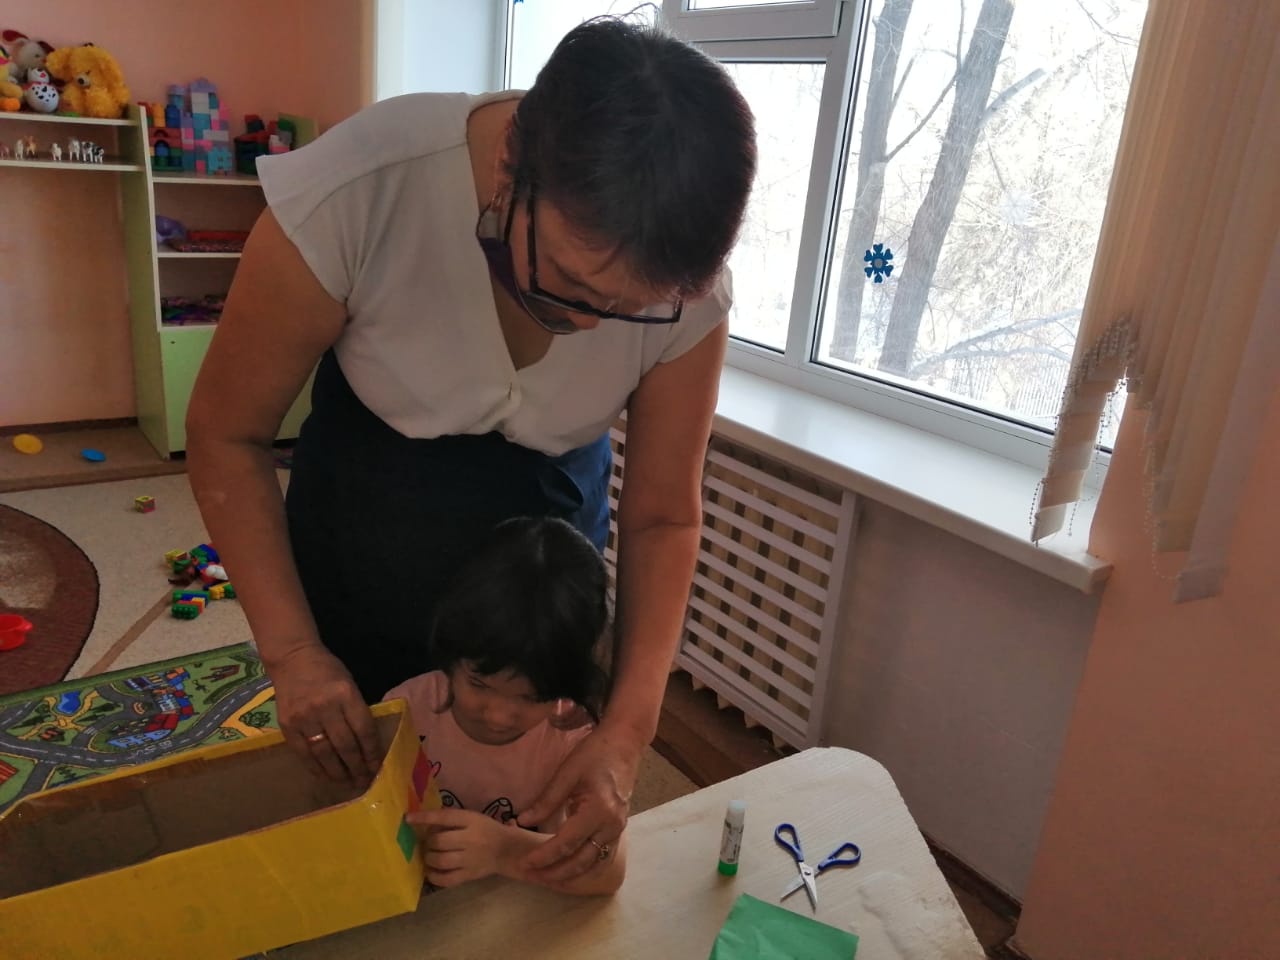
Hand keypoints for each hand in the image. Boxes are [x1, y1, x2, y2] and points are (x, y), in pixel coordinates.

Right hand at [269, 643, 379, 786]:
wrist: (292, 659)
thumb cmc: (327, 670)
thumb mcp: (349, 684)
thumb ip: (356, 711)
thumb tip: (367, 744)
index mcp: (345, 694)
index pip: (363, 729)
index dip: (371, 751)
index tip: (377, 767)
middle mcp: (324, 707)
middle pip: (345, 745)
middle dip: (357, 767)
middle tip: (364, 782)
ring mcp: (303, 717)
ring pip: (324, 753)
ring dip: (338, 772)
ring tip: (348, 783)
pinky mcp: (287, 726)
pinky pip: (303, 753)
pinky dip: (316, 768)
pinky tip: (325, 776)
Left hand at [409, 808, 514, 886]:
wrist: (507, 850)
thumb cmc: (485, 830)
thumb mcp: (471, 818)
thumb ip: (450, 819)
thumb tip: (423, 823)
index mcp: (471, 820)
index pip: (444, 817)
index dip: (424, 818)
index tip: (407, 819)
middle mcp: (470, 839)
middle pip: (439, 841)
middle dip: (428, 842)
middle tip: (427, 843)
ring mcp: (469, 860)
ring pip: (440, 861)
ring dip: (429, 858)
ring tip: (429, 856)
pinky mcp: (468, 876)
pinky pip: (446, 879)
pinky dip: (433, 876)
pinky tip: (431, 871)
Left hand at [517, 724, 642, 881]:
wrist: (624, 744)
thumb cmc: (595, 753)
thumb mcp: (566, 773)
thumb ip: (545, 801)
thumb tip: (522, 822)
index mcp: (598, 811)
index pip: (566, 843)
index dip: (544, 856)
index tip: (524, 863)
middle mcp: (611, 826)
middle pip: (581, 861)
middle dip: (554, 873)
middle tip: (530, 876)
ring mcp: (618, 830)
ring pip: (594, 865)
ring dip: (570, 877)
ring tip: (547, 880)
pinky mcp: (618, 829)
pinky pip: (603, 858)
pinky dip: (586, 869)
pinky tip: (570, 872)